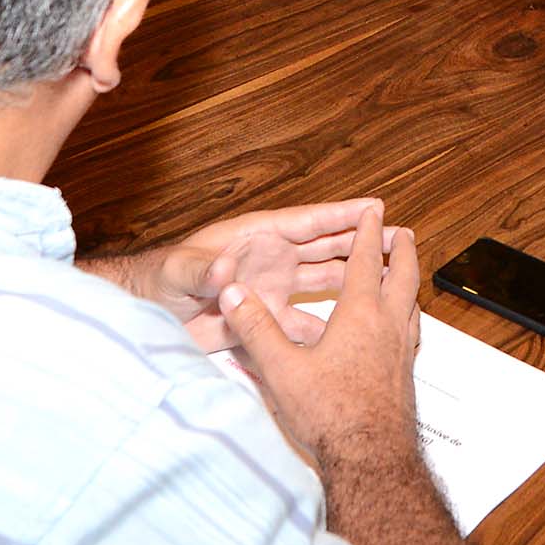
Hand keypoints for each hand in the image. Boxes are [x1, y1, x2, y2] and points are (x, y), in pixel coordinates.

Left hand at [130, 197, 389, 352]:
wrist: (145, 318)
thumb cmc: (157, 281)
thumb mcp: (178, 272)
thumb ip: (202, 271)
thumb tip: (225, 270)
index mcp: (256, 238)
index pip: (308, 223)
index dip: (342, 215)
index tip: (375, 208)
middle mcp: (271, 262)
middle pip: (326, 250)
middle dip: (362, 244)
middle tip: (399, 239)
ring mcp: (270, 292)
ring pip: (323, 286)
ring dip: (353, 284)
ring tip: (388, 282)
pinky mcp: (264, 322)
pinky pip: (302, 327)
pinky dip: (326, 331)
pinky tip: (351, 336)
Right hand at [216, 204, 423, 465]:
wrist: (371, 459)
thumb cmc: (332, 415)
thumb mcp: (281, 369)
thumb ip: (256, 328)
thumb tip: (234, 295)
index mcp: (361, 316)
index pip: (368, 262)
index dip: (368, 233)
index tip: (373, 213)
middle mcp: (389, 328)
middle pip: (404, 277)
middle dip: (403, 251)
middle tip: (403, 234)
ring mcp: (402, 354)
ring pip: (413, 305)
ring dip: (409, 283)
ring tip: (405, 278)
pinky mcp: (405, 377)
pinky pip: (412, 334)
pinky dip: (408, 318)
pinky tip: (399, 333)